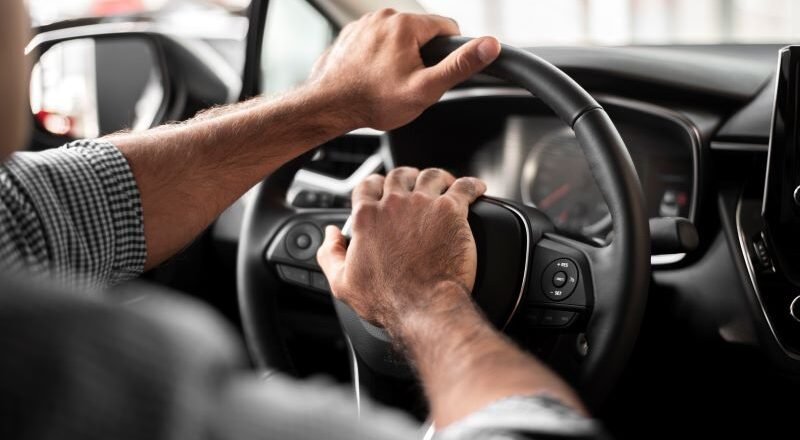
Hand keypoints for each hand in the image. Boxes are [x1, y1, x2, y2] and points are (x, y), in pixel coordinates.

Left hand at [307, 9, 500, 130]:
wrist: (329, 106)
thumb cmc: (374, 101)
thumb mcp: (426, 88)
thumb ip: (460, 65)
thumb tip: (489, 45)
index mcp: (406, 24)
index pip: (447, 28)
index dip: (448, 54)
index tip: (434, 73)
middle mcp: (384, 16)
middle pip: (421, 33)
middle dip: (421, 57)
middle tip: (409, 84)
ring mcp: (364, 24)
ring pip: (398, 38)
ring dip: (399, 57)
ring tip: (387, 83)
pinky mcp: (350, 34)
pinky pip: (376, 42)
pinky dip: (378, 58)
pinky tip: (371, 78)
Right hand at [316, 167, 486, 334]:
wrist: (424, 307)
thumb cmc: (387, 300)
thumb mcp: (342, 283)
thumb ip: (331, 253)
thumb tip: (330, 235)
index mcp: (367, 217)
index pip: (367, 185)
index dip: (375, 185)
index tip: (382, 190)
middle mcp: (395, 204)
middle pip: (400, 174)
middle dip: (406, 177)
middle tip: (414, 185)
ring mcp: (425, 204)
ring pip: (432, 175)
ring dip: (438, 177)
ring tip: (445, 184)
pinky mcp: (452, 211)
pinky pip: (465, 186)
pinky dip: (471, 185)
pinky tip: (476, 188)